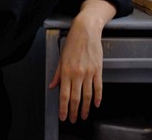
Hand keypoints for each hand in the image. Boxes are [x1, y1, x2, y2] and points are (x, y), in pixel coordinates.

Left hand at [48, 0, 115, 122]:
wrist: (86, 30)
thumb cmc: (73, 41)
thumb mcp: (61, 57)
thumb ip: (57, 74)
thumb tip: (52, 86)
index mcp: (66, 71)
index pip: (64, 94)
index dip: (63, 108)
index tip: (63, 116)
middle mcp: (77, 73)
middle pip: (76, 98)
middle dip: (74, 111)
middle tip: (73, 119)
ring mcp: (89, 72)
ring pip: (87, 95)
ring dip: (86, 108)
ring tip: (84, 115)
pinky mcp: (98, 70)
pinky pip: (98, 87)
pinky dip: (98, 97)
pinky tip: (96, 104)